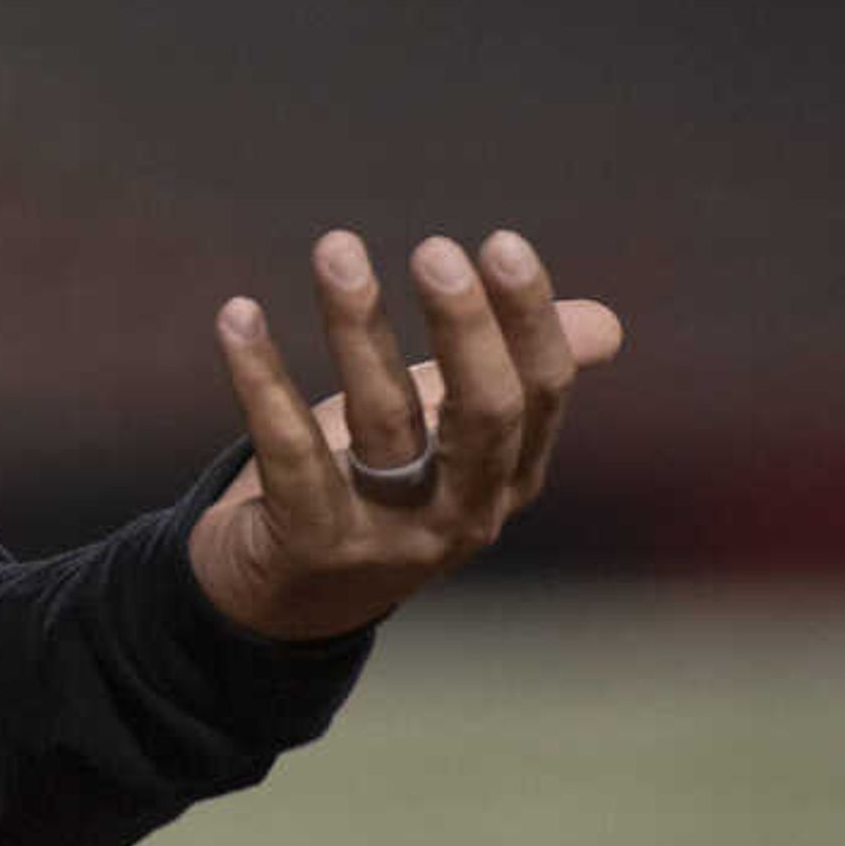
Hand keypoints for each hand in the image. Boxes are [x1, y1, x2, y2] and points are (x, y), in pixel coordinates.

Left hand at [188, 226, 622, 642]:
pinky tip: (238, 316)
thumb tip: (607, 323)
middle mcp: (464, 511)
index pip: (540, 391)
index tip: (500, 243)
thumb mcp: (447, 434)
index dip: (527, 320)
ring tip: (336, 251)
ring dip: (356, 326)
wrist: (279, 602)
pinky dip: (261, 379)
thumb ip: (511, 374)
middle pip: (484, 413)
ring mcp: (391, 536)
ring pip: (383, 421)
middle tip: (434, 250)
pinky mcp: (314, 546)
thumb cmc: (376, 494)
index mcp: (508, 476)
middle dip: (464, 327)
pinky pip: (289, 453)